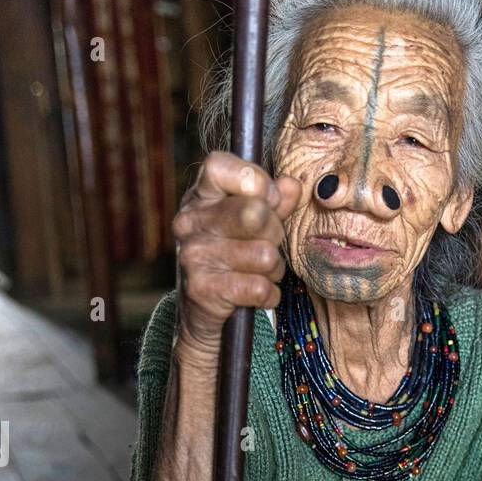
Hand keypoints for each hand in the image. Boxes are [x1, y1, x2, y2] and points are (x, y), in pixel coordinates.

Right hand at [172, 151, 301, 354]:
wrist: (202, 314)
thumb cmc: (232, 260)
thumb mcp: (251, 225)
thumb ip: (273, 203)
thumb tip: (291, 186)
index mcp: (200, 197)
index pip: (218, 166)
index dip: (255, 180)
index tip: (270, 200)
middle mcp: (190, 222)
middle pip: (254, 212)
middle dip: (275, 233)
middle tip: (268, 245)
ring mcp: (193, 256)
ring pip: (264, 255)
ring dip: (274, 269)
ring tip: (261, 272)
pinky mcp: (203, 290)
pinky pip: (259, 288)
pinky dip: (269, 295)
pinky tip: (257, 294)